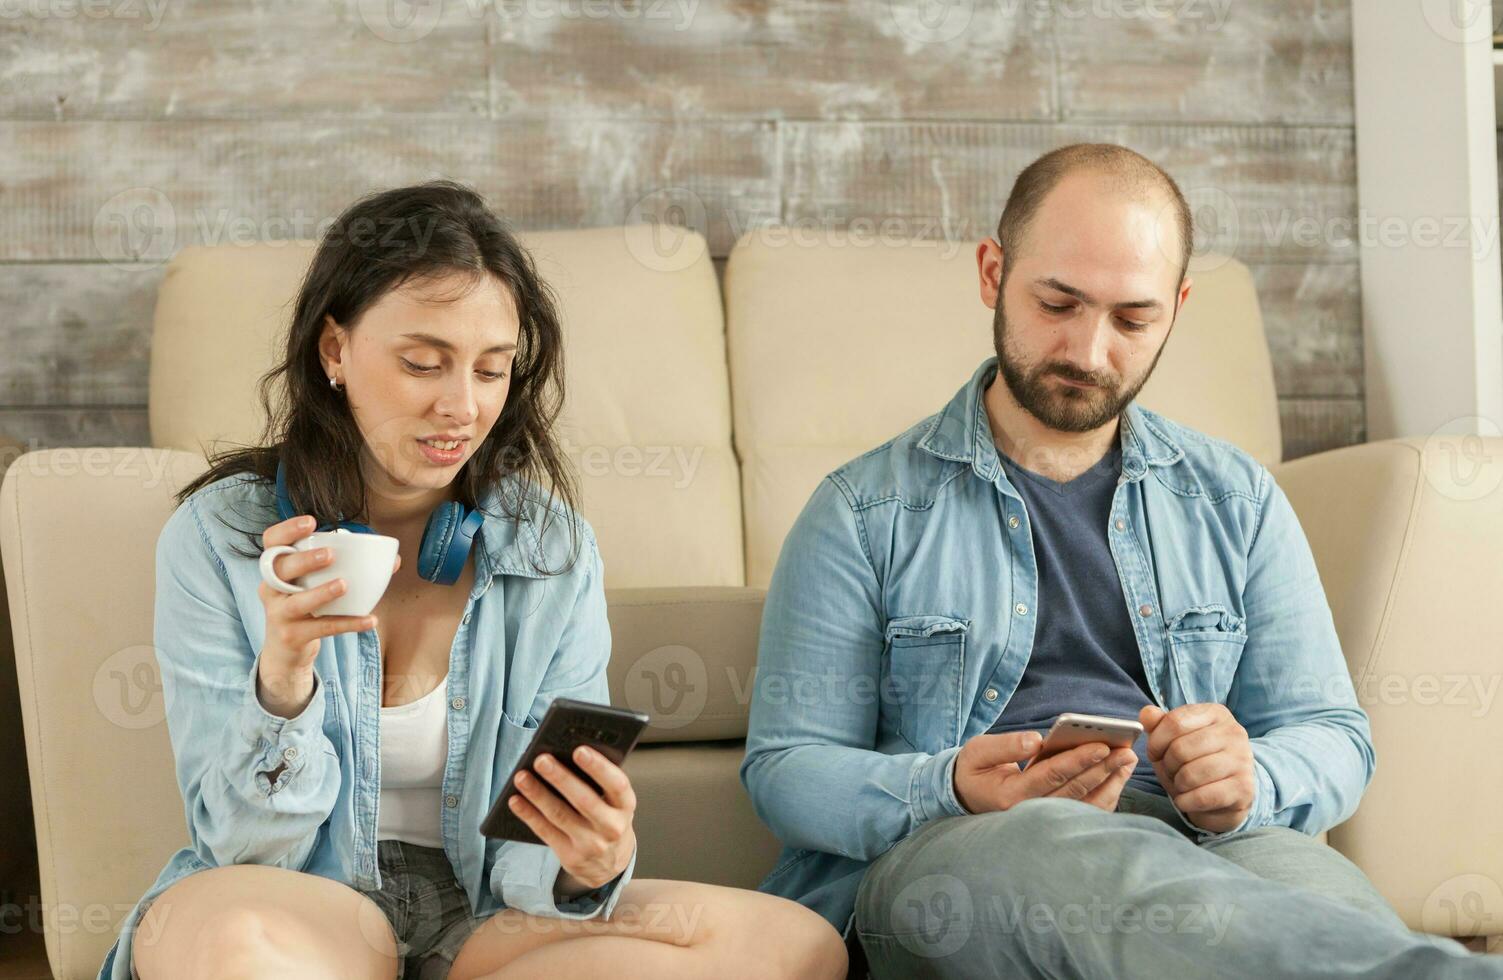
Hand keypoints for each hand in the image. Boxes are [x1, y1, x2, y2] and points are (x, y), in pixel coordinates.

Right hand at [256, 514, 398, 680]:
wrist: (286, 650)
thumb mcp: (313, 584)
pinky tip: (369, 620)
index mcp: (276, 568)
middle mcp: (271, 589)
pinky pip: (321, 629)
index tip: (311, 523)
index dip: (286, 530)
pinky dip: (347, 624)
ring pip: (296, 603)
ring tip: (344, 585)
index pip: (271, 542)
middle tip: (330, 555)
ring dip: (321, 593)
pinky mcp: (292, 636)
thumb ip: (343, 567)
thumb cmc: (306, 606)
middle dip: (304, 560)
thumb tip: (392, 560)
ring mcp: (279, 614)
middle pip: (280, 570)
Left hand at [508, 745, 636, 891]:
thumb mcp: (614, 803)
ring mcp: (591, 844)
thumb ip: (599, 783)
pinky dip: (529, 814)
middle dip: (560, 778)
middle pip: (584, 800)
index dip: (599, 767)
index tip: (579, 750)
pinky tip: (516, 800)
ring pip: (560, 815)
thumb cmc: (608, 819)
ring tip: (521, 777)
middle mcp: (612, 826)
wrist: (609, 864)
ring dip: (538, 794)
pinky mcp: (571, 856)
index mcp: (625, 806)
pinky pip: (545, 832)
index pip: (617, 784)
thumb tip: (565, 755)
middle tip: (541, 759)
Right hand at [953, 729, 1136, 814]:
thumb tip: (1036, 739)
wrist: (967, 797)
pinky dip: (1105, 795)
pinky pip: (1085, 810)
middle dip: (1102, 769)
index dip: (1077, 760)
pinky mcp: (1054, 820)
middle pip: (1074, 790)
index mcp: (1010, 795)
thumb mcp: (978, 752)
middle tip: (1126, 751)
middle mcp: (1030, 813)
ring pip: (1085, 804)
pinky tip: (1118, 776)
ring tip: (1127, 761)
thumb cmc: (975, 770)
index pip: (1050, 776)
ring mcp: (1044, 821)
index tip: (1101, 745)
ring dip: (1110, 783)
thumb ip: (1006, 746)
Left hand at [1140, 704, 1255, 833]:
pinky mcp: (1245, 788)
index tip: (1154, 753)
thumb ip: (1159, 724)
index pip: (1175, 722)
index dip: (1156, 741)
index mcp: (1216, 713)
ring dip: (1177, 784)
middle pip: (1181, 748)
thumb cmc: (1195, 761)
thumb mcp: (1173, 739)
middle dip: (1167, 765)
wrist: (1226, 795)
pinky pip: (1203, 797)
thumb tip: (1147, 714)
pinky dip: (1186, 801)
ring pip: (1190, 774)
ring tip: (1181, 785)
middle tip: (1170, 772)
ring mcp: (1242, 760)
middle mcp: (1233, 733)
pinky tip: (1188, 800)